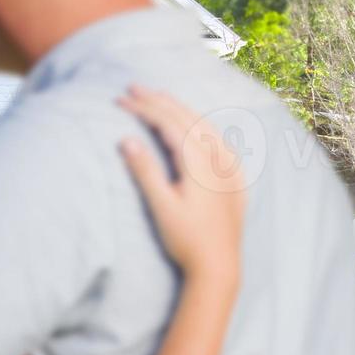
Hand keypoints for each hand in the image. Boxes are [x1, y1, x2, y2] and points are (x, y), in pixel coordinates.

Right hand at [118, 86, 245, 282]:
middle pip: (187, 119)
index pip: (169, 124)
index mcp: (200, 163)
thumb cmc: (186, 240)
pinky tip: (195, 125)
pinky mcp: (234, 178)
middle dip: (159, 101)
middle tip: (133, 87)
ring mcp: (230, 168)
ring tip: (159, 96)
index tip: (120, 100)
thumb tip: (126, 139)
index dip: (143, 109)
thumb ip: (145, 171)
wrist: (219, 267)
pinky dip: (201, 124)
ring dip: (180, 109)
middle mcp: (219, 160)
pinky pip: (218, 140)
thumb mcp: (161, 206)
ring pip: (205, 126)